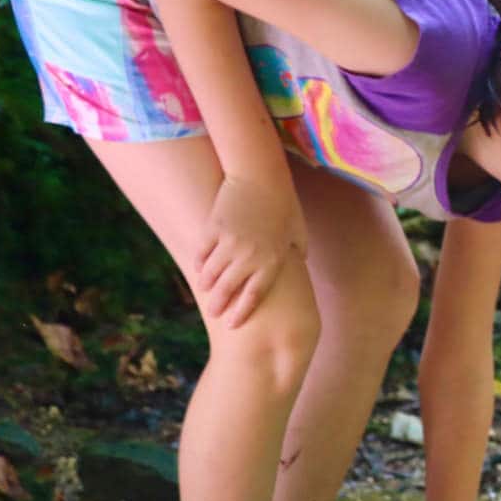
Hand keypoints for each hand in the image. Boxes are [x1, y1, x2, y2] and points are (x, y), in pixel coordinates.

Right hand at [197, 175, 306, 326]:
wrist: (260, 176)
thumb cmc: (283, 203)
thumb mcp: (298, 228)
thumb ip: (299, 251)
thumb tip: (301, 264)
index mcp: (272, 260)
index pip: (254, 295)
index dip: (242, 312)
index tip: (233, 324)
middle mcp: (250, 255)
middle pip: (229, 289)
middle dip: (219, 305)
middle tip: (214, 313)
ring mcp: (230, 242)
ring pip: (212, 273)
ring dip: (207, 285)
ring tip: (205, 291)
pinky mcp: (214, 229)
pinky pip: (203, 253)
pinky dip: (200, 263)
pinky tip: (199, 269)